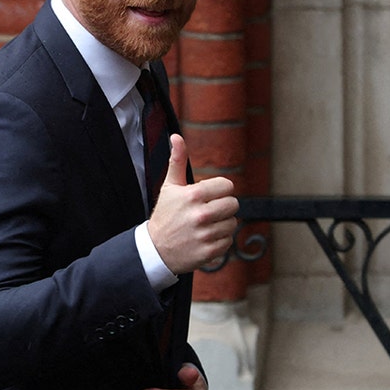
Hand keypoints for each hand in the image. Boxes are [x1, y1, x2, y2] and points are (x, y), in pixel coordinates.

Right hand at [147, 134, 238, 274]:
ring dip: (222, 224)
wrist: (156, 250)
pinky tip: (205, 239)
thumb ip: (177, 160)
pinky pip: (228, 241)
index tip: (208, 196)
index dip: (219, 190)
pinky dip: (220, 240)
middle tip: (208, 211)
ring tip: (205, 226)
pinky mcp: (209, 252)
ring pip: (232, 223)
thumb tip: (176, 137)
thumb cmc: (165, 214)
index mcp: (193, 195)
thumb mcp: (169, 186)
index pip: (228, 186)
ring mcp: (205, 235)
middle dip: (222, 206)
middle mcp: (200, 214)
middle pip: (233, 204)